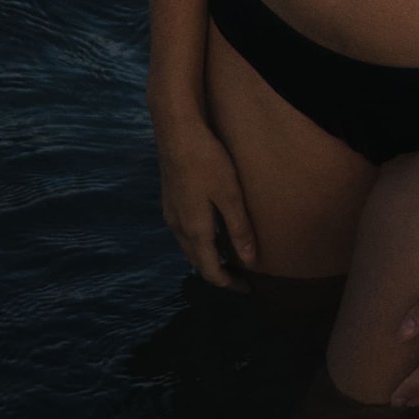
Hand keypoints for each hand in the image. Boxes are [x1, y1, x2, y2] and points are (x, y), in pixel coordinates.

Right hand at [155, 113, 257, 287]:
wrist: (176, 130)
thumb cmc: (207, 160)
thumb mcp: (230, 195)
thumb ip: (239, 229)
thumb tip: (249, 261)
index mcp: (194, 230)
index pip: (210, 271)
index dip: (228, 284)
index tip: (247, 288)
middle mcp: (177, 227)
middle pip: (197, 262)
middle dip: (218, 273)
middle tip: (241, 276)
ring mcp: (170, 213)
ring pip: (188, 247)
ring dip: (207, 256)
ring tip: (230, 255)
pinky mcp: (169, 200)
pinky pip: (184, 232)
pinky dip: (199, 240)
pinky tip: (213, 229)